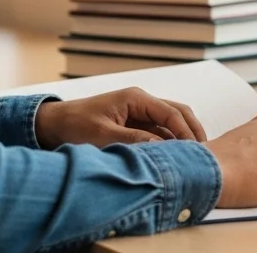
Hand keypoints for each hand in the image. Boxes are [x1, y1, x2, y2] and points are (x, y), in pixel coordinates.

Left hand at [33, 87, 206, 148]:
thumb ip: (133, 140)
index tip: (196, 150)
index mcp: (135, 98)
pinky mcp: (134, 124)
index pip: (171, 112)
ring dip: (182, 137)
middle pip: (177, 112)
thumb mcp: (103, 135)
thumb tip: (162, 147)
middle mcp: (140, 102)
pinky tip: (174, 158)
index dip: (186, 131)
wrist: (52, 125)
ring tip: (193, 158)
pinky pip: (158, 132)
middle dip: (192, 131)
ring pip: (170, 122)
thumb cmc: (74, 126)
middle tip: (205, 152)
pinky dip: (169, 143)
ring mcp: (138, 112)